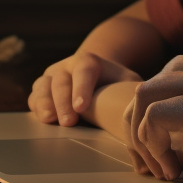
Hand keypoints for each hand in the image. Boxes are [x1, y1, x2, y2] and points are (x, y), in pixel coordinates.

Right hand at [28, 51, 142, 126]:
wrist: (94, 75)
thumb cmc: (113, 83)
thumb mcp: (126, 82)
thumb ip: (135, 91)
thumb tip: (149, 109)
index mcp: (89, 61)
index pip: (84, 70)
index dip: (82, 88)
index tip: (82, 107)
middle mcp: (66, 66)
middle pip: (61, 81)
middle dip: (63, 102)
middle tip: (69, 122)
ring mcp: (51, 76)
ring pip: (43, 86)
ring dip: (45, 103)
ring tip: (49, 119)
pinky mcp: (41, 89)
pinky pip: (34, 96)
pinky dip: (36, 107)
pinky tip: (41, 118)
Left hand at [126, 50, 182, 180]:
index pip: (167, 78)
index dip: (157, 115)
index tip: (166, 152)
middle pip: (148, 84)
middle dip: (139, 127)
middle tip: (152, 165)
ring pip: (143, 95)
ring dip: (141, 136)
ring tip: (162, 169)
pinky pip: (156, 116)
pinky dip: (154, 145)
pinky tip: (174, 170)